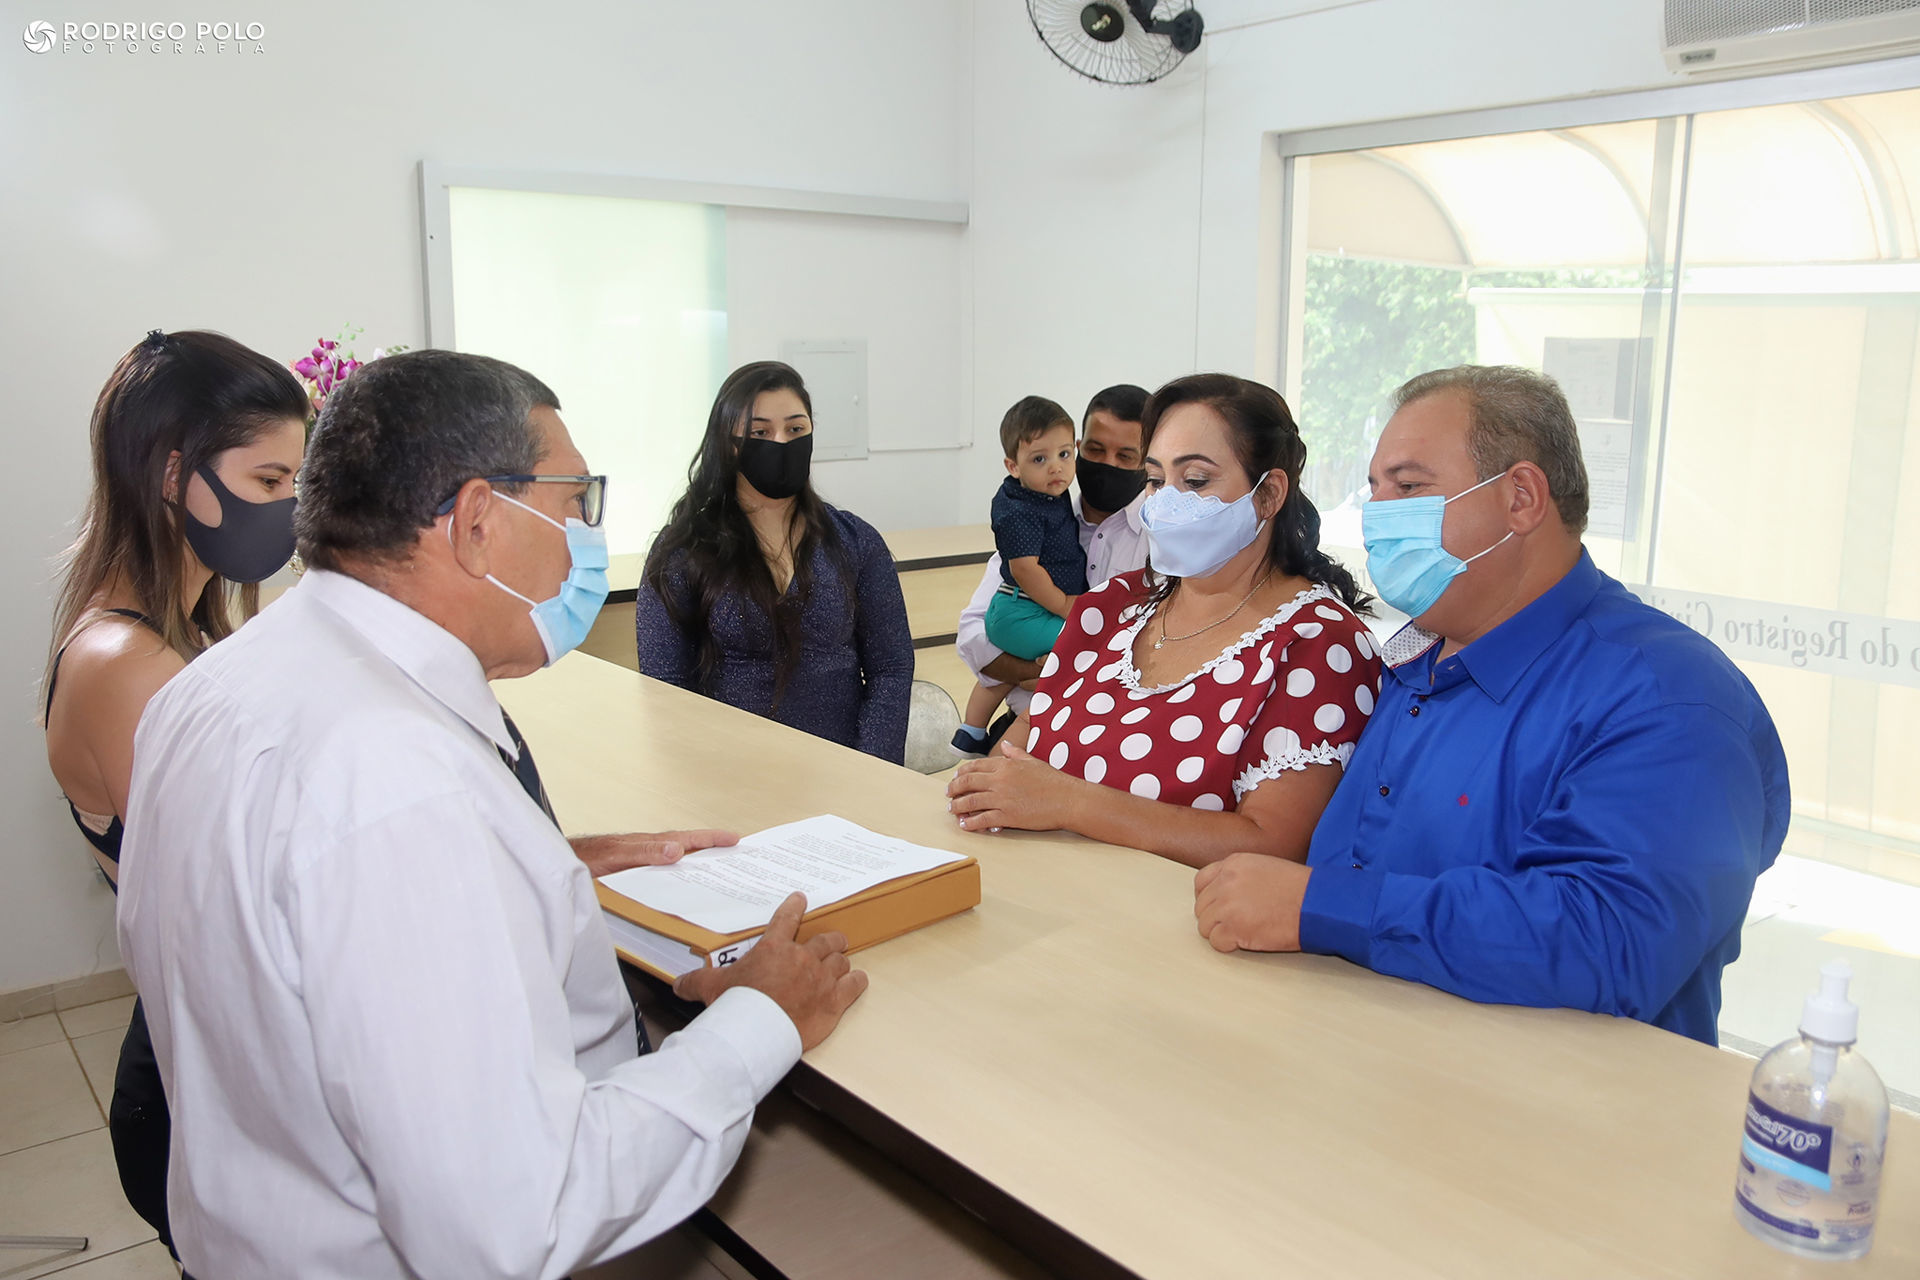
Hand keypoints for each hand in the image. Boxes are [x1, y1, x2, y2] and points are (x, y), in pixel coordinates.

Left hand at [571, 829, 737, 877]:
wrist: (558, 866)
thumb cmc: (584, 859)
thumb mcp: (617, 856)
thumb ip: (645, 852)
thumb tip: (676, 851)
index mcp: (650, 844)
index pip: (687, 839)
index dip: (711, 839)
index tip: (734, 839)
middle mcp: (649, 852)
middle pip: (686, 849)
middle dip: (711, 851)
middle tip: (735, 854)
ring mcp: (642, 863)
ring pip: (675, 863)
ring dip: (694, 866)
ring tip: (715, 872)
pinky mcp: (633, 875)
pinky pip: (662, 876)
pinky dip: (676, 879)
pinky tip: (678, 889)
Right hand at [673, 893, 868, 1050]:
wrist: (758, 1029)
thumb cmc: (737, 1005)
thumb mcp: (712, 987)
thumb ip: (696, 982)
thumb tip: (677, 983)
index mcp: (774, 948)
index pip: (786, 918)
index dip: (795, 907)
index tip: (801, 899)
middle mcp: (802, 957)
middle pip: (825, 940)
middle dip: (830, 940)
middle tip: (831, 942)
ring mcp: (821, 977)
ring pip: (840, 961)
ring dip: (840, 963)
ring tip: (841, 966)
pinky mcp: (834, 999)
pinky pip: (854, 984)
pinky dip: (857, 982)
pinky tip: (858, 982)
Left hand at [946, 738, 1076, 832]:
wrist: (1068, 800)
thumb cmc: (1054, 781)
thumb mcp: (1033, 762)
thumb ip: (1015, 753)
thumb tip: (1004, 745)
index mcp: (1005, 765)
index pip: (975, 767)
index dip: (962, 773)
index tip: (956, 778)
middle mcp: (999, 781)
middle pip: (968, 783)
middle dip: (954, 789)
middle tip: (949, 793)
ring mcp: (1001, 799)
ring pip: (970, 802)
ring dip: (957, 807)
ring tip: (952, 810)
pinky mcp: (1006, 817)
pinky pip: (982, 820)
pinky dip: (970, 823)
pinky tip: (965, 825)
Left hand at [1193, 854, 1310, 952]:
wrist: (1316, 903)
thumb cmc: (1300, 888)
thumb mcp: (1265, 867)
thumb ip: (1240, 876)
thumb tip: (1223, 894)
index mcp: (1233, 864)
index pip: (1201, 882)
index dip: (1208, 898)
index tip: (1218, 907)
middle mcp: (1225, 882)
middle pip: (1201, 907)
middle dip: (1216, 917)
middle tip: (1237, 923)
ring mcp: (1227, 905)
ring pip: (1205, 926)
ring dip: (1222, 932)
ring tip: (1244, 931)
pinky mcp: (1234, 928)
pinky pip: (1216, 942)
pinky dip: (1229, 945)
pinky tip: (1247, 940)